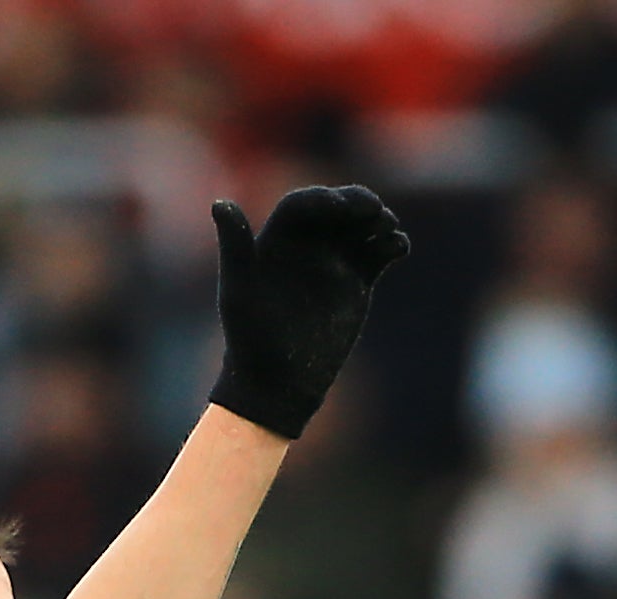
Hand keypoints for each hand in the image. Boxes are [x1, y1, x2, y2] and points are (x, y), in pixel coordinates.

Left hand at [207, 184, 410, 440]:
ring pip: (363, 226)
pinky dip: (393, 244)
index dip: (323, 198)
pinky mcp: (358, 281)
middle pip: (339, 207)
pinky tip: (398, 249)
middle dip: (359, 202)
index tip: (340, 207)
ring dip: (380, 219)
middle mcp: (308, 245)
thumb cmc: (251, 338)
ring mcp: (335, 261)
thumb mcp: (239, 291)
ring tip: (386, 230)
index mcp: (278, 241)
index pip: (303, 204)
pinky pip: (380, 252)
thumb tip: (219, 202)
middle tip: (374, 211)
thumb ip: (235, 246)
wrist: (278, 381)